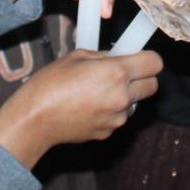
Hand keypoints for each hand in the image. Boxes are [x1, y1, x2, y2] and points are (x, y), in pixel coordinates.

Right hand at [0, 49, 162, 167]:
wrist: (34, 120)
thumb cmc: (51, 84)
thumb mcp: (77, 56)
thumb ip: (103, 56)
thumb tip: (118, 58)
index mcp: (116, 72)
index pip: (155, 63)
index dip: (148, 58)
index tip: (139, 58)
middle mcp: (122, 97)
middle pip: (152, 86)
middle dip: (142, 78)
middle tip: (124, 74)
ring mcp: (116, 118)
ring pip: (135, 103)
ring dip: (126, 96)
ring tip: (98, 92)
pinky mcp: (108, 133)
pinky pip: (118, 117)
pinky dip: (111, 111)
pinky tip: (89, 107)